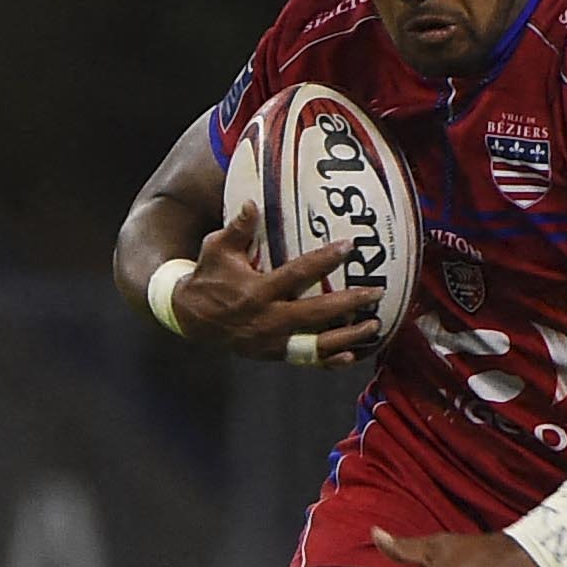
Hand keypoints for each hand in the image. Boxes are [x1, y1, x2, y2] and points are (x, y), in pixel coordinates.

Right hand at [176, 209, 384, 365]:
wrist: (190, 318)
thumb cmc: (208, 277)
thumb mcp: (217, 249)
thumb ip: (237, 228)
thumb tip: (252, 204)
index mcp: (256, 292)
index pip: (297, 274)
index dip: (324, 260)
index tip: (349, 246)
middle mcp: (267, 320)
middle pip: (316, 313)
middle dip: (349, 303)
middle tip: (376, 292)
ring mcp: (272, 342)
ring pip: (316, 344)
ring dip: (348, 337)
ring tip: (374, 326)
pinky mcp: (273, 354)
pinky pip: (305, 360)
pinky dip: (329, 361)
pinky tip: (351, 355)